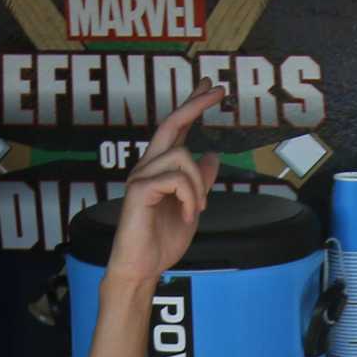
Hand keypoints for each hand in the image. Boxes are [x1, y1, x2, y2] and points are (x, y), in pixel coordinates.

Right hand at [107, 87, 227, 285]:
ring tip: (198, 209)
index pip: (176, 129)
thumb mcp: (191, 207)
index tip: (209, 87)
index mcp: (159, 168)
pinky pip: (176, 180)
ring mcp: (141, 175)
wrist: (142, 268)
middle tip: (217, 90)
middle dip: (195, 104)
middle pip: (172, 123)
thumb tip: (212, 156)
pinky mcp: (139, 189)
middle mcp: (148, 166)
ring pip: (182, 157)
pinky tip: (187, 216)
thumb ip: (200, 182)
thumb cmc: (160, 242)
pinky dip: (189, 198)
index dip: (192, 105)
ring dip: (199, 185)